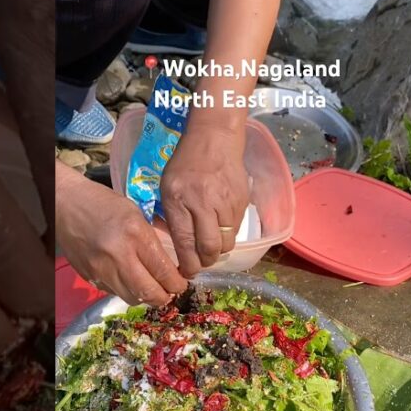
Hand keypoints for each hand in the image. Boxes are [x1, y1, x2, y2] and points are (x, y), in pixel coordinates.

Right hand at [56, 164, 186, 305]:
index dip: (177, 284)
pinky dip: (126, 291)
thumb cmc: (104, 203)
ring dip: (145, 297)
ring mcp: (101, 269)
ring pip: (132, 298)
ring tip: (151, 289)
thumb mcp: (136, 214)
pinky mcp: (89, 276)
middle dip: (164, 297)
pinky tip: (129, 281)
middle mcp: (119, 256)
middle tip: (170, 292)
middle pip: (149, 292)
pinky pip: (114, 292)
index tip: (182, 284)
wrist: (65, 204)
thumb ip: (152, 240)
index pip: (163, 271)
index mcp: (135, 235)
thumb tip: (170, 266)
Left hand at [159, 125, 249, 275]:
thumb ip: (172, 216)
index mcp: (180, 200)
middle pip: (210, 248)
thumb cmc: (185, 162)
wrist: (215, 138)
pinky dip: (228, 235)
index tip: (186, 272)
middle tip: (200, 264)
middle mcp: (204, 203)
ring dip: (218, 250)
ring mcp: (226, 203)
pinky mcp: (242, 202)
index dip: (187, 264)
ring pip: (226, 242)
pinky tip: (220, 227)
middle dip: (205, 262)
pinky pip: (236, 229)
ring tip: (210, 247)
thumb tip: (179, 246)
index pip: (186, 242)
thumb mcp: (168, 187)